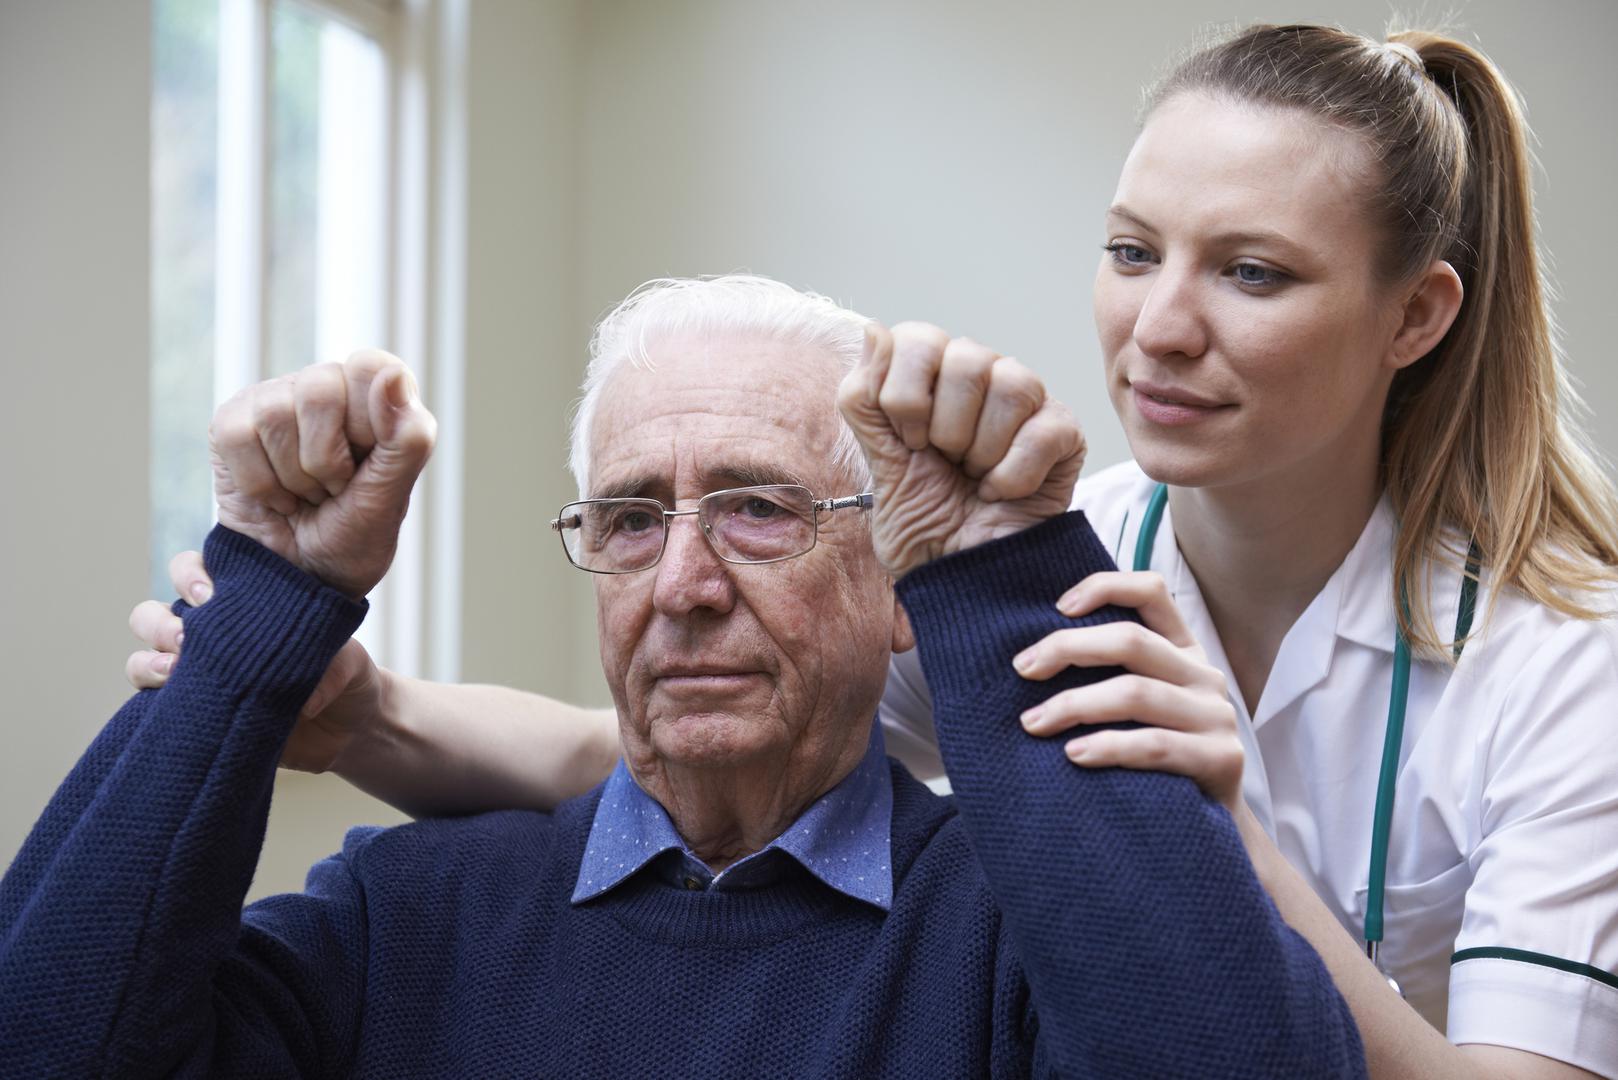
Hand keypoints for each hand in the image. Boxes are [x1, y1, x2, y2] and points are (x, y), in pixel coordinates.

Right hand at [126, 550, 388, 773]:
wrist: (352, 728)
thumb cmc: (347, 675)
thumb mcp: (350, 661)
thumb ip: (332, 668)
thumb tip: (305, 699)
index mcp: (242, 606)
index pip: (195, 573)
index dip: (190, 575)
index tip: (210, 593)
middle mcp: (212, 636)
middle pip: (153, 614)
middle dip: (159, 621)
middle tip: (188, 636)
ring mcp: (201, 676)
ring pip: (144, 658)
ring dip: (149, 661)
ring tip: (176, 671)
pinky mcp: (198, 714)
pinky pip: (152, 704)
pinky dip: (151, 699)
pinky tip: (170, 701)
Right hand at [210, 350, 435, 596]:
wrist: (300, 581)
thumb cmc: (354, 538)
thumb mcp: (392, 498)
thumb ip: (407, 438)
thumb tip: (393, 374)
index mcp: (377, 397)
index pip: (370, 367)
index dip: (368, 423)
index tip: (366, 465)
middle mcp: (327, 388)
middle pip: (320, 390)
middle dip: (327, 461)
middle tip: (333, 489)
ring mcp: (275, 400)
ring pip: (275, 414)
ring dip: (293, 478)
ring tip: (305, 495)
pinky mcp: (232, 423)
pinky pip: (237, 434)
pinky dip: (259, 483)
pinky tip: (274, 497)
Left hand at [837, 322, 1084, 577]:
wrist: (962, 576)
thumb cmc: (922, 520)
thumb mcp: (877, 462)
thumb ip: (864, 397)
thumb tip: (872, 328)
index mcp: (930, 374)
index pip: (917, 337)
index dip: (906, 396)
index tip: (908, 443)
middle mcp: (980, 375)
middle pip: (966, 358)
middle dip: (944, 428)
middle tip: (944, 463)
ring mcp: (1027, 401)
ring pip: (1012, 384)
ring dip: (982, 450)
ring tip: (974, 477)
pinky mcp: (1065, 432)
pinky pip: (1042, 431)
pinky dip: (1013, 476)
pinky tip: (1001, 492)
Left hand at [1014, 571, 1243, 810]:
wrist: (1211, 828)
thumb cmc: (1155, 762)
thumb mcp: (1138, 709)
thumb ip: (1109, 675)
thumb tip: (1030, 656)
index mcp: (1183, 651)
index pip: (1151, 592)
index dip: (1104, 587)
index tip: (1057, 607)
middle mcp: (1204, 675)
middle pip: (1131, 640)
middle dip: (1067, 649)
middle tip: (1022, 669)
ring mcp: (1216, 716)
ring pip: (1136, 693)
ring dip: (1075, 705)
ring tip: (1033, 723)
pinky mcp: (1221, 758)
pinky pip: (1154, 745)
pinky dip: (1109, 747)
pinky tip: (1073, 755)